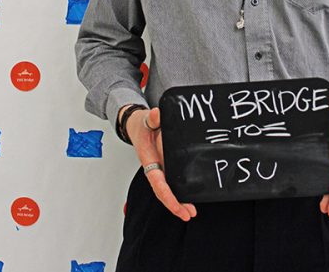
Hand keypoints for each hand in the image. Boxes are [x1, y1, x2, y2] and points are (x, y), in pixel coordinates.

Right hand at [123, 106, 196, 221]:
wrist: (138, 125)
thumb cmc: (142, 125)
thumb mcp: (146, 119)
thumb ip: (152, 118)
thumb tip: (156, 113)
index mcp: (149, 160)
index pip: (157, 181)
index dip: (167, 195)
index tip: (176, 205)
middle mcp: (155, 167)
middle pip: (163, 191)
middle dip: (175, 204)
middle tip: (189, 214)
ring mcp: (161, 168)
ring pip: (169, 188)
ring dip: (179, 201)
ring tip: (190, 212)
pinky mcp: (167, 165)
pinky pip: (173, 181)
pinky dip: (180, 191)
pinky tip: (190, 197)